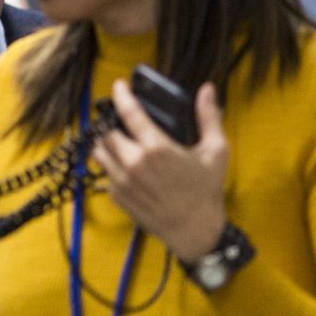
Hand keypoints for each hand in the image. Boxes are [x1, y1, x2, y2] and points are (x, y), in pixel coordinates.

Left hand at [91, 80, 227, 261]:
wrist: (194, 230)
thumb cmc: (206, 190)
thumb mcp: (215, 151)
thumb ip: (209, 117)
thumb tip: (207, 89)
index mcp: (156, 148)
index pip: (129, 113)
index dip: (121, 95)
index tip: (118, 85)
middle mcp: (133, 162)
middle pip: (106, 132)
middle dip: (110, 122)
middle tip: (118, 118)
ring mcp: (121, 181)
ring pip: (99, 152)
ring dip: (105, 142)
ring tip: (117, 139)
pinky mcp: (117, 196)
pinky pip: (105, 173)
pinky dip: (110, 165)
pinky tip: (124, 164)